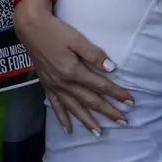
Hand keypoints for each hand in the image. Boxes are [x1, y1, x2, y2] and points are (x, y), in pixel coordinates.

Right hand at [13, 0, 133, 135]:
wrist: (31, 29)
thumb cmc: (56, 31)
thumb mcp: (77, 39)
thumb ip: (94, 54)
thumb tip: (111, 69)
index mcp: (73, 71)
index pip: (100, 86)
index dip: (116, 93)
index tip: (130, 101)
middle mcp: (64, 83)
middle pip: (90, 101)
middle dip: (107, 111)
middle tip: (123, 121)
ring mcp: (54, 86)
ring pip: (74, 108)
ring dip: (87, 121)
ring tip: (98, 133)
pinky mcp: (47, 86)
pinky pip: (55, 106)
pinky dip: (62, 118)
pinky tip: (69, 129)